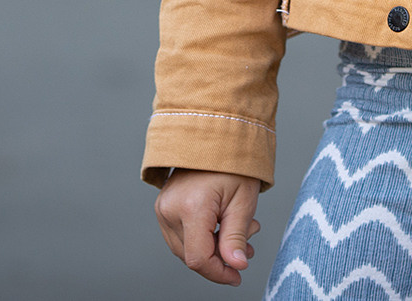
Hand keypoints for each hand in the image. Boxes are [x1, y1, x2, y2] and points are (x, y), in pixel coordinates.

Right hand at [154, 169, 262, 285]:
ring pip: (186, 249)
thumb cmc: (232, 164)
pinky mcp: (163, 207)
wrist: (215, 137)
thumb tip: (236, 266)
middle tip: (248, 244)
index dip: (219, 273)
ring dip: (213, 249)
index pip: (199, 258)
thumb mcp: (243, 202)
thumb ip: (236, 238)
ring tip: (240, 233)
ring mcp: (163, 208)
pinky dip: (202, 239)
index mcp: (191, 207)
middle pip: (192, 256)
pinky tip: (222, 227)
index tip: (237, 275)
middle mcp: (170, 209)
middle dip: (221, 258)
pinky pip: (181, 236)